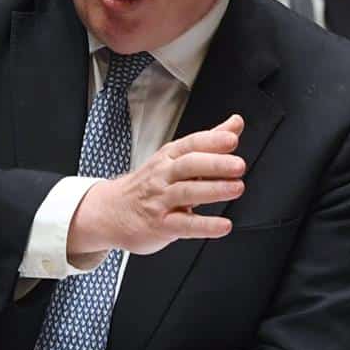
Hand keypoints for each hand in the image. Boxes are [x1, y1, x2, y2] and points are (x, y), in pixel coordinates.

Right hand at [65, 115, 244, 259]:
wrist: (111, 212)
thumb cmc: (148, 185)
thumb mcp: (175, 158)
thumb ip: (209, 141)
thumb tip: (236, 123)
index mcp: (169, 157)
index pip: (191, 144)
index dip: (212, 141)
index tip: (231, 138)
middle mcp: (163, 176)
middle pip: (188, 165)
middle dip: (215, 164)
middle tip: (238, 165)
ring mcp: (160, 201)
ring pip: (186, 193)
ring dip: (213, 190)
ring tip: (236, 188)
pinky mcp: (161, 226)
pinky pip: (184, 225)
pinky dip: (205, 226)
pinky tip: (223, 225)